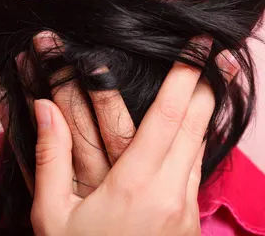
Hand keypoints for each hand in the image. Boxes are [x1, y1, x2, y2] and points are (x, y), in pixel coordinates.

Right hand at [21, 33, 238, 235]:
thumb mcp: (52, 218)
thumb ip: (50, 158)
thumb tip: (44, 106)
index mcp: (137, 186)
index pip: (171, 116)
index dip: (188, 76)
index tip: (200, 46)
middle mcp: (172, 193)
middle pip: (198, 125)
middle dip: (210, 84)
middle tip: (220, 54)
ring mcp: (186, 209)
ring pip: (202, 146)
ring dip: (207, 111)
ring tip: (213, 80)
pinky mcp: (190, 221)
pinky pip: (197, 169)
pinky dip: (198, 140)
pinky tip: (194, 128)